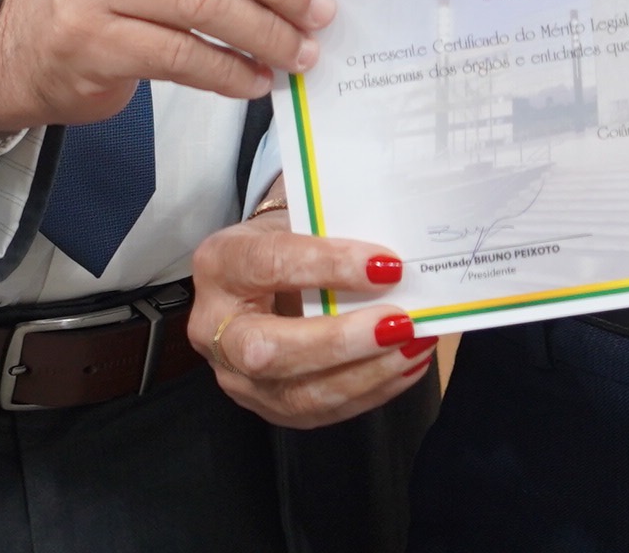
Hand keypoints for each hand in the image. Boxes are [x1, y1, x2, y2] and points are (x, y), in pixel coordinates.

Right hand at [187, 191, 431, 428]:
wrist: (263, 270)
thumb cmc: (289, 236)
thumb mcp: (300, 216)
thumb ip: (337, 229)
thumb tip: (399, 253)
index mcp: (220, 264)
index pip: (269, 265)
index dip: (328, 266)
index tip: (387, 266)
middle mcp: (214, 327)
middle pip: (267, 350)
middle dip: (339, 342)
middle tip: (400, 323)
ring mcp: (235, 375)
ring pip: (295, 394)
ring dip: (364, 374)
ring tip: (414, 347)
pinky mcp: (264, 405)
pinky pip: (317, 412)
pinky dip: (369, 391)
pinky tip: (405, 368)